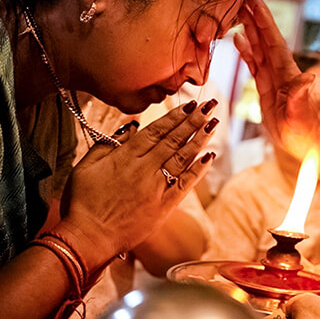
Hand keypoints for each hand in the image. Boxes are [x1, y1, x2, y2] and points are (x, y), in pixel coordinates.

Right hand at [54, 99, 218, 272]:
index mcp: (125, 157)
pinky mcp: (164, 206)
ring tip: (214, 123)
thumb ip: (108, 144)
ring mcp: (156, 187)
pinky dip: (199, 169)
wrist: (87, 238)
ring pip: (183, 157)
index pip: (156, 130)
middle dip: (194, 121)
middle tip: (210, 105)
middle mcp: (144, 168)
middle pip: (174, 140)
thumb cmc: (82, 203)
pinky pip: (185, 183)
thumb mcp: (86, 167)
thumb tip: (131, 125)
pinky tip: (210, 155)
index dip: (175, 116)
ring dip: (200, 139)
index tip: (191, 104)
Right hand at [235, 0, 319, 156]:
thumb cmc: (304, 131)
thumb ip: (301, 96)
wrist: (306, 143)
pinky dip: (246, 50)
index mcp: (287, 72)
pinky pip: (254, 63)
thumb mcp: (300, 115)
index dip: (264, 20)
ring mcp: (273, 77)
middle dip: (255, 16)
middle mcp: (280, 70)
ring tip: (238, 10)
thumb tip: (308, 77)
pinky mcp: (266, 87)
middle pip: (265, 37)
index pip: (274, 40)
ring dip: (249, 28)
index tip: (256, 0)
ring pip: (259, 47)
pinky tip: (237, 39)